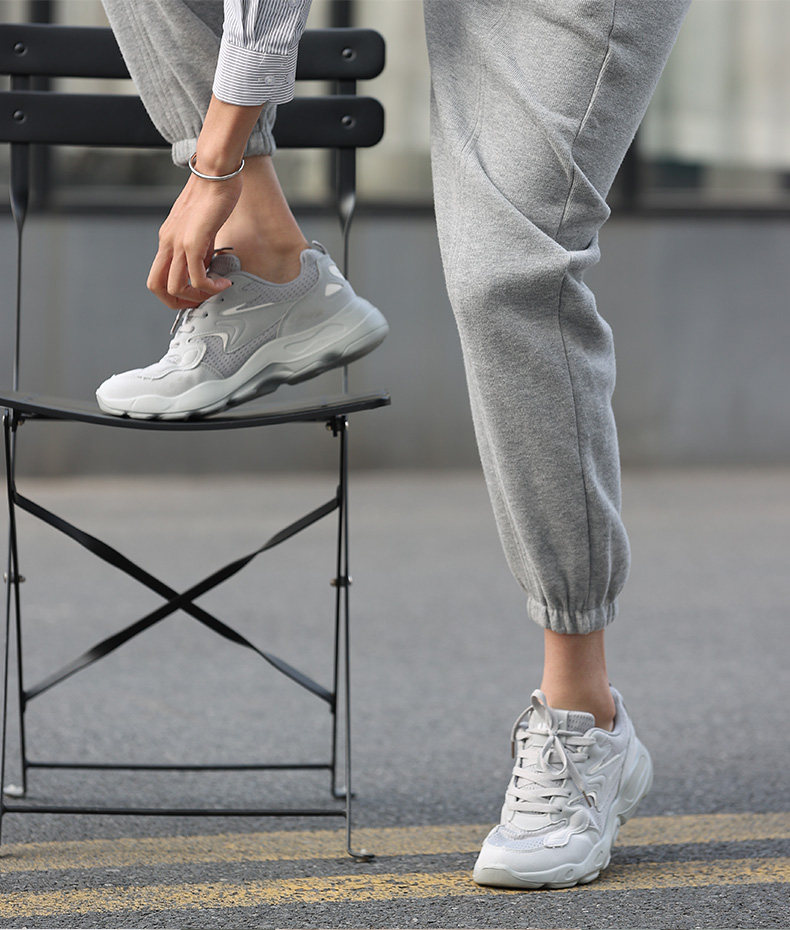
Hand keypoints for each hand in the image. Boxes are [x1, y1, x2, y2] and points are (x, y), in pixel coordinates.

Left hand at [147, 171, 242, 309]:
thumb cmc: (212, 192)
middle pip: (156, 286)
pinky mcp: (193, 242)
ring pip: (174, 287)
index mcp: (167, 238)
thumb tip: (207, 265)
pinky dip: (210, 288)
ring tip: (215, 291)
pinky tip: (223, 282)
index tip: (194, 294)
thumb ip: (201, 247)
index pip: (158, 275)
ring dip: (196, 297)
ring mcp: (178, 243)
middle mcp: (168, 242)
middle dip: (176, 302)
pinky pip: (196, 278)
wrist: (215, 173)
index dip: (173, 292)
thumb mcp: (202, 226)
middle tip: (199, 302)